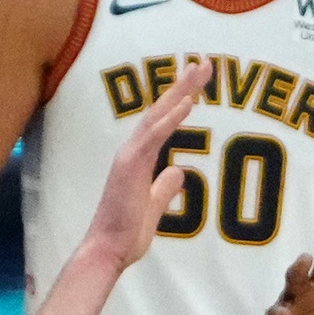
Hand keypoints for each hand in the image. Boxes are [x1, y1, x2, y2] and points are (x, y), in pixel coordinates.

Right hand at [80, 60, 213, 271]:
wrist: (107, 251)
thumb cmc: (125, 235)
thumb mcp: (153, 208)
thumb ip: (165, 189)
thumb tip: (179, 172)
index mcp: (138, 160)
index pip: (162, 123)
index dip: (180, 100)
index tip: (199, 83)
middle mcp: (132, 152)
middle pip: (160, 110)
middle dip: (183, 85)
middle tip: (206, 63)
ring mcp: (129, 156)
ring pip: (157, 115)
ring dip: (180, 91)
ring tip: (200, 71)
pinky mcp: (130, 166)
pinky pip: (154, 136)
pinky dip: (171, 118)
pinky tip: (188, 102)